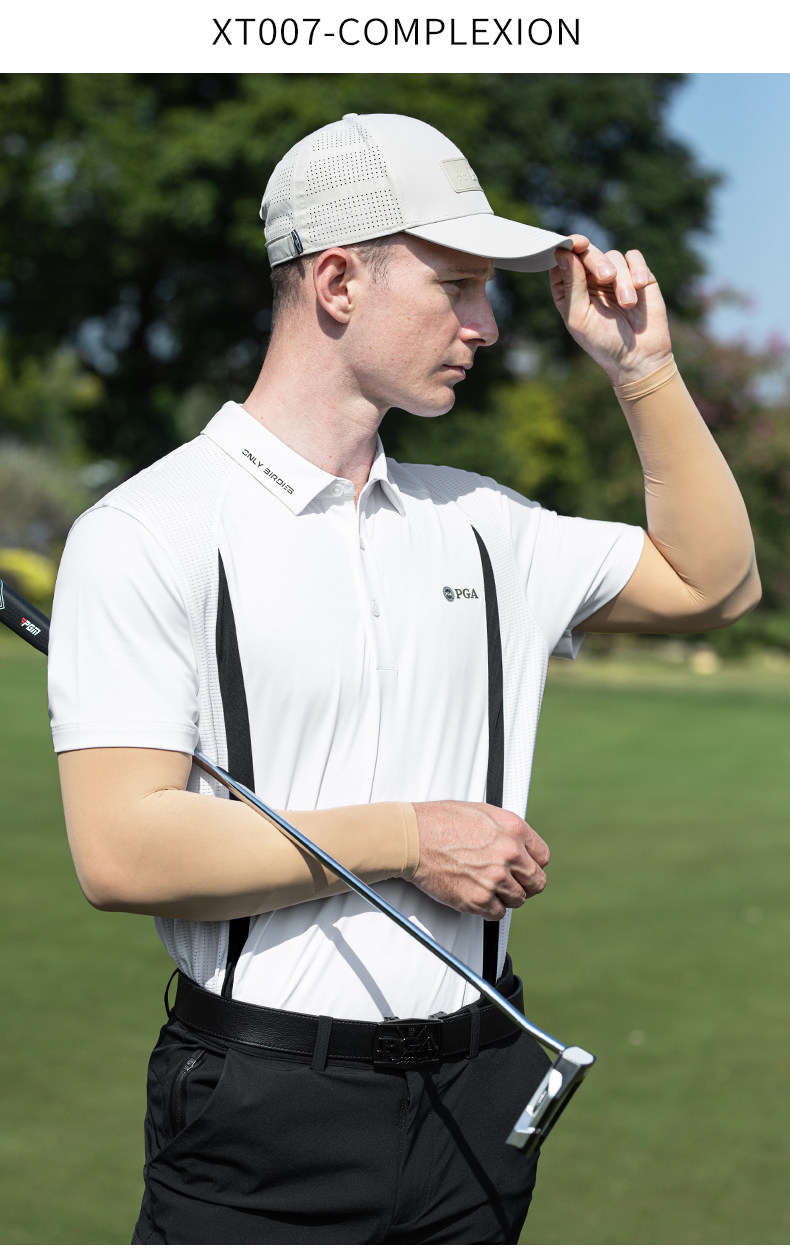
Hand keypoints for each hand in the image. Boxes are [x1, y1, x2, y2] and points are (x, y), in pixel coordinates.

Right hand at [410, 800, 548, 920]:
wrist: (412, 837)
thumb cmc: (440, 821)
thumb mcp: (482, 812)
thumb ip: (507, 830)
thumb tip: (520, 846)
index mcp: (513, 830)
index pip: (542, 857)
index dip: (533, 864)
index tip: (525, 868)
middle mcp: (509, 854)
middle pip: (536, 882)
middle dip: (524, 884)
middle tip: (511, 883)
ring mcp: (495, 878)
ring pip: (518, 900)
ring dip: (505, 896)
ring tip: (487, 886)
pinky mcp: (478, 899)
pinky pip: (497, 914)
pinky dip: (489, 909)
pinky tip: (477, 895)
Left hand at [550, 235, 672, 385]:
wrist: (639, 356)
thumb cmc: (603, 342)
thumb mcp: (580, 316)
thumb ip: (572, 284)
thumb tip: (562, 252)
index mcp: (569, 290)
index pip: (563, 261)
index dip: (568, 248)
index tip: (576, 244)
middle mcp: (589, 280)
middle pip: (588, 253)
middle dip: (598, 262)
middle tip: (608, 277)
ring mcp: (614, 277)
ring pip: (613, 257)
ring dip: (622, 280)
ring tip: (627, 304)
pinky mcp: (637, 276)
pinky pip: (634, 258)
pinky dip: (637, 269)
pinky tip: (640, 285)